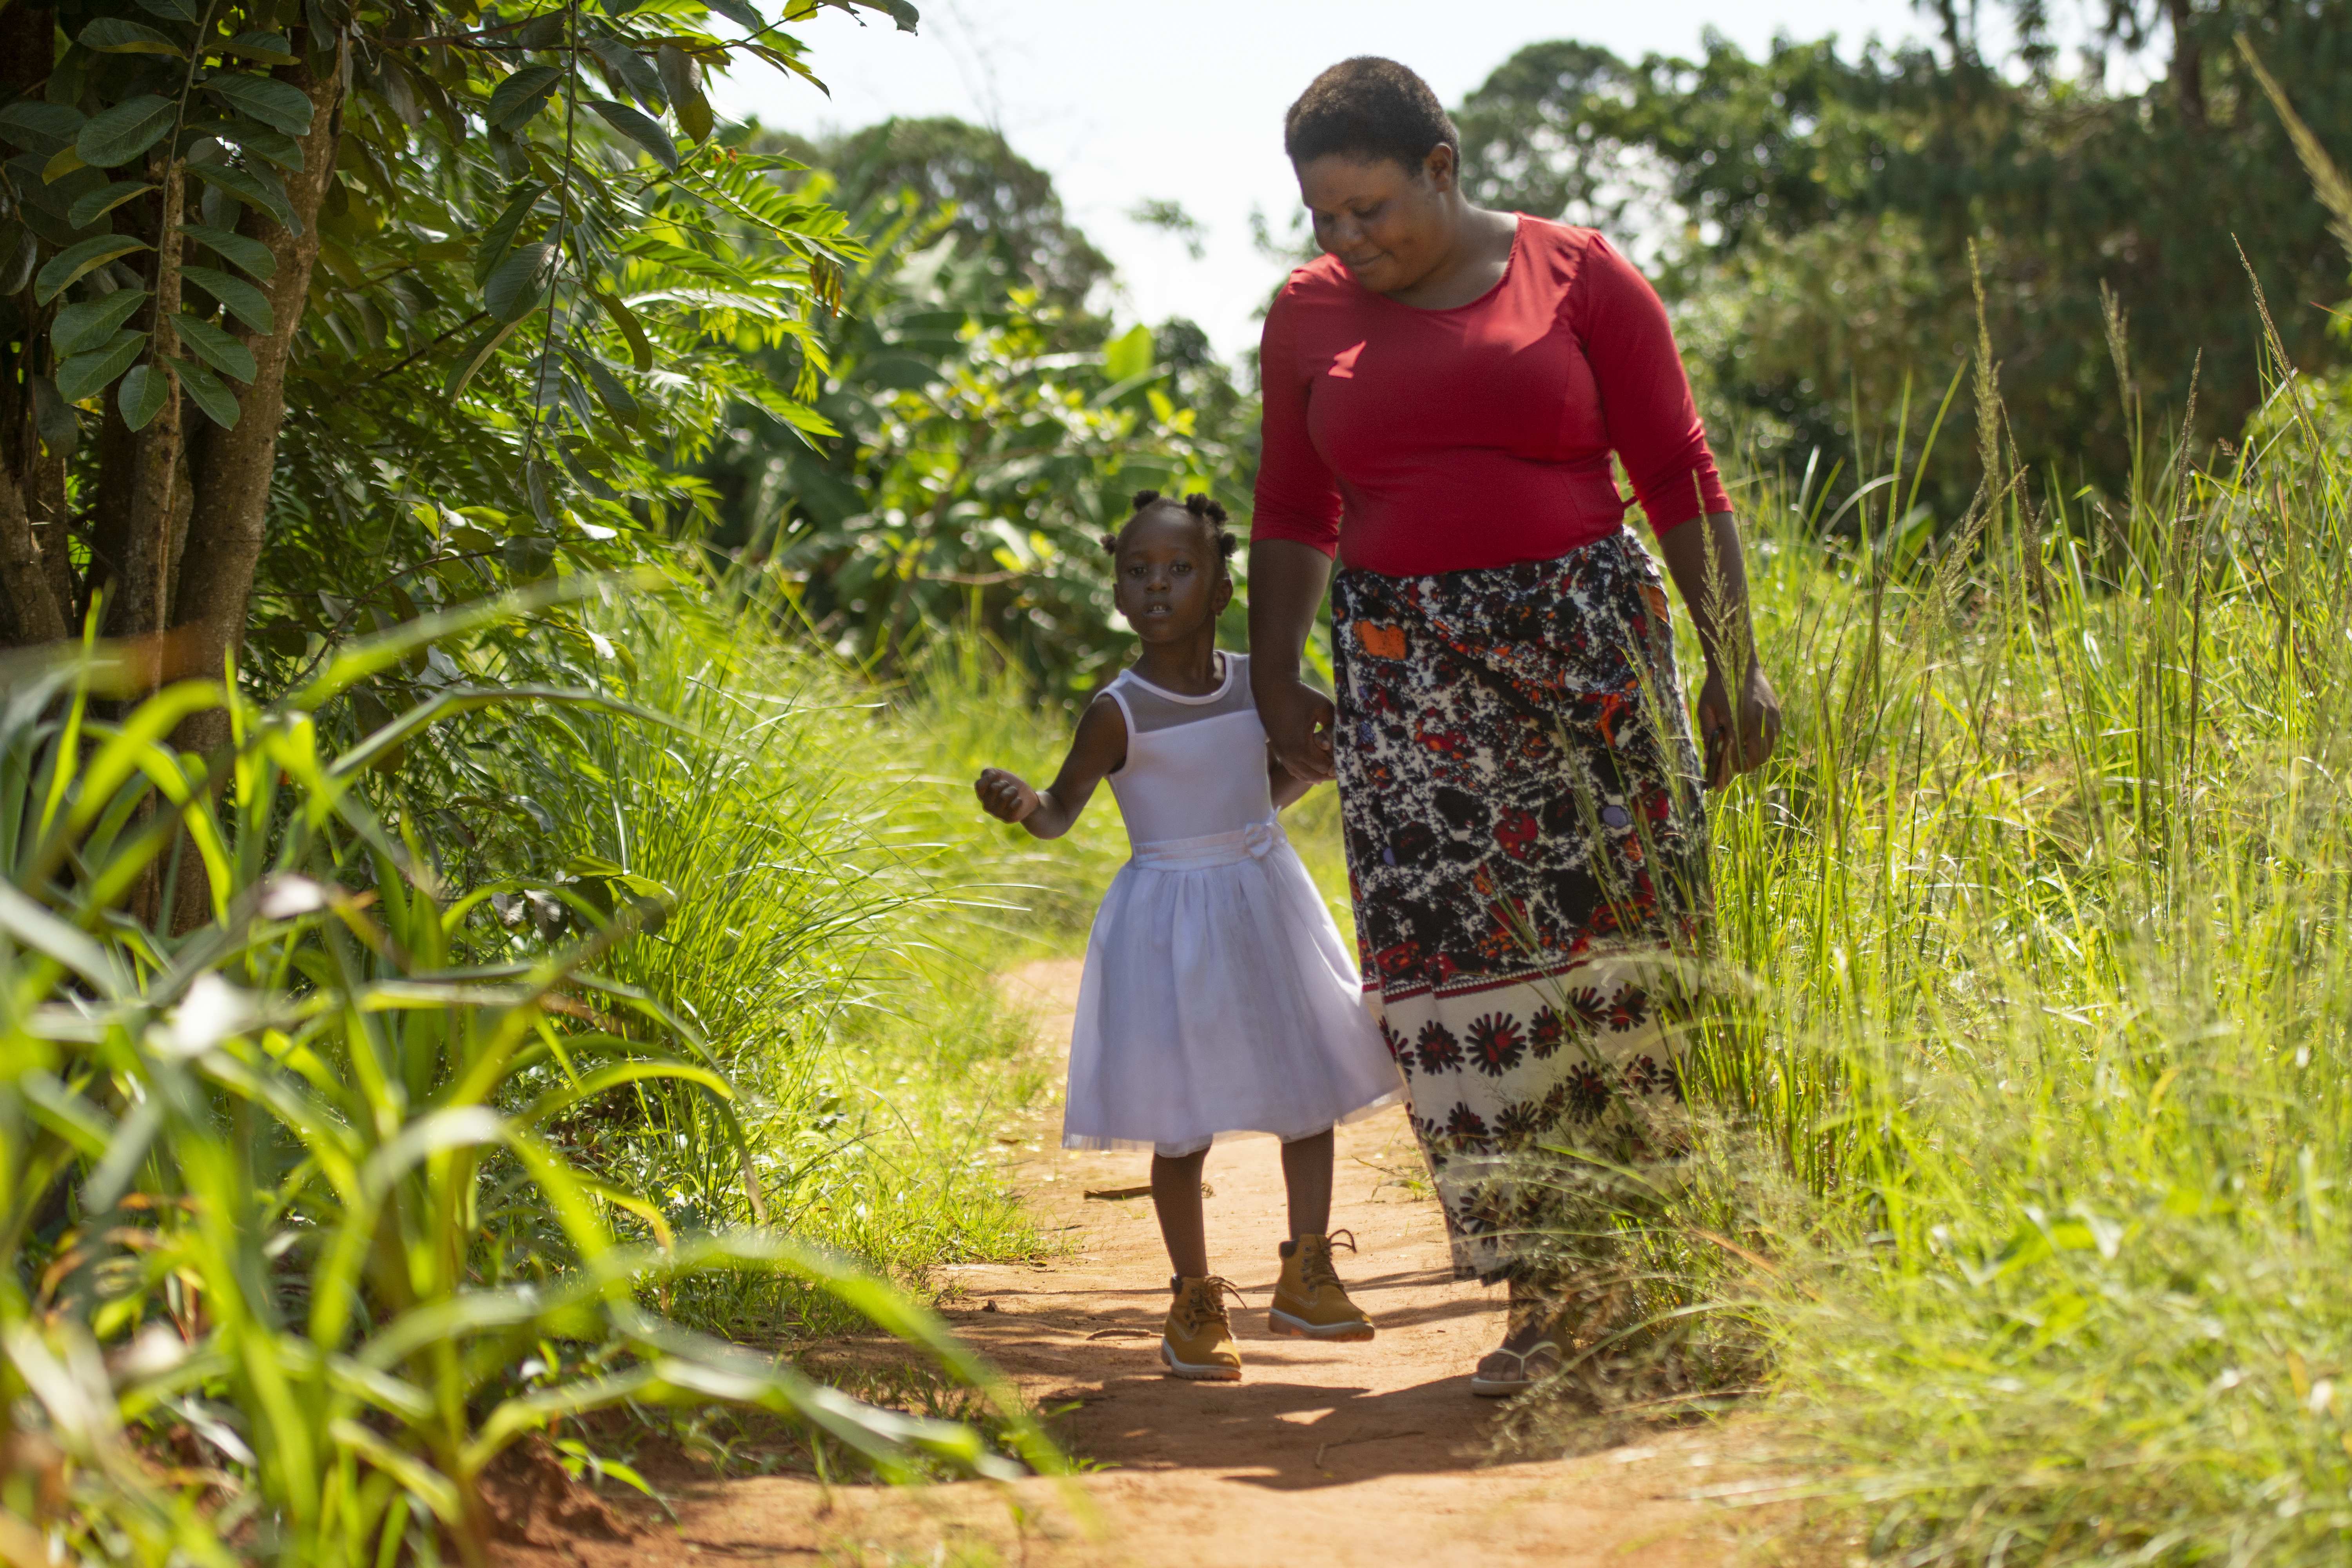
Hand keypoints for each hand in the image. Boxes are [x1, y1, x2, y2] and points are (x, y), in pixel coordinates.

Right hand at [975, 767, 1041, 822]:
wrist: (1027, 797)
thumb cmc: (1009, 785)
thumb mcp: (998, 774)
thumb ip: (988, 773)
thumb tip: (990, 776)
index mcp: (982, 795)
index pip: (979, 785)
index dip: (990, 777)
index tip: (999, 774)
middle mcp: (986, 805)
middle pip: (994, 788)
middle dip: (1004, 783)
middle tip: (1008, 787)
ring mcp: (996, 813)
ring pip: (1004, 796)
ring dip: (1013, 791)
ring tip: (1014, 793)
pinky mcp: (1007, 818)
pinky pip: (1013, 805)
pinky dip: (1019, 800)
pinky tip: (1018, 802)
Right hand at [1254, 673, 1336, 782]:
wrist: (1273, 687)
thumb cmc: (1300, 695)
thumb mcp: (1324, 707)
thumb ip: (1336, 725)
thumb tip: (1346, 739)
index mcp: (1301, 746)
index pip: (1324, 767)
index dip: (1337, 764)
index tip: (1346, 758)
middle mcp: (1289, 755)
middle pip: (1314, 775)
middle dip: (1328, 773)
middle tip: (1341, 766)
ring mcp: (1282, 754)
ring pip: (1302, 775)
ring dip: (1317, 774)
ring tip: (1330, 770)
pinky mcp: (1278, 749)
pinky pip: (1293, 769)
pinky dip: (1305, 771)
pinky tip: (1315, 771)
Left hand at [1696, 658, 1780, 789]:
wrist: (1739, 662)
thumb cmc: (1717, 686)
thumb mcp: (1705, 709)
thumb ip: (1707, 734)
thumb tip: (1709, 760)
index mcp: (1736, 721)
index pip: (1733, 758)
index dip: (1725, 774)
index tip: (1718, 786)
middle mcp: (1757, 721)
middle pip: (1754, 760)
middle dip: (1741, 768)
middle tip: (1730, 766)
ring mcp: (1770, 718)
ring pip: (1766, 752)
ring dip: (1753, 758)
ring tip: (1740, 753)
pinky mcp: (1777, 714)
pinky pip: (1772, 739)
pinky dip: (1762, 745)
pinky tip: (1750, 738)